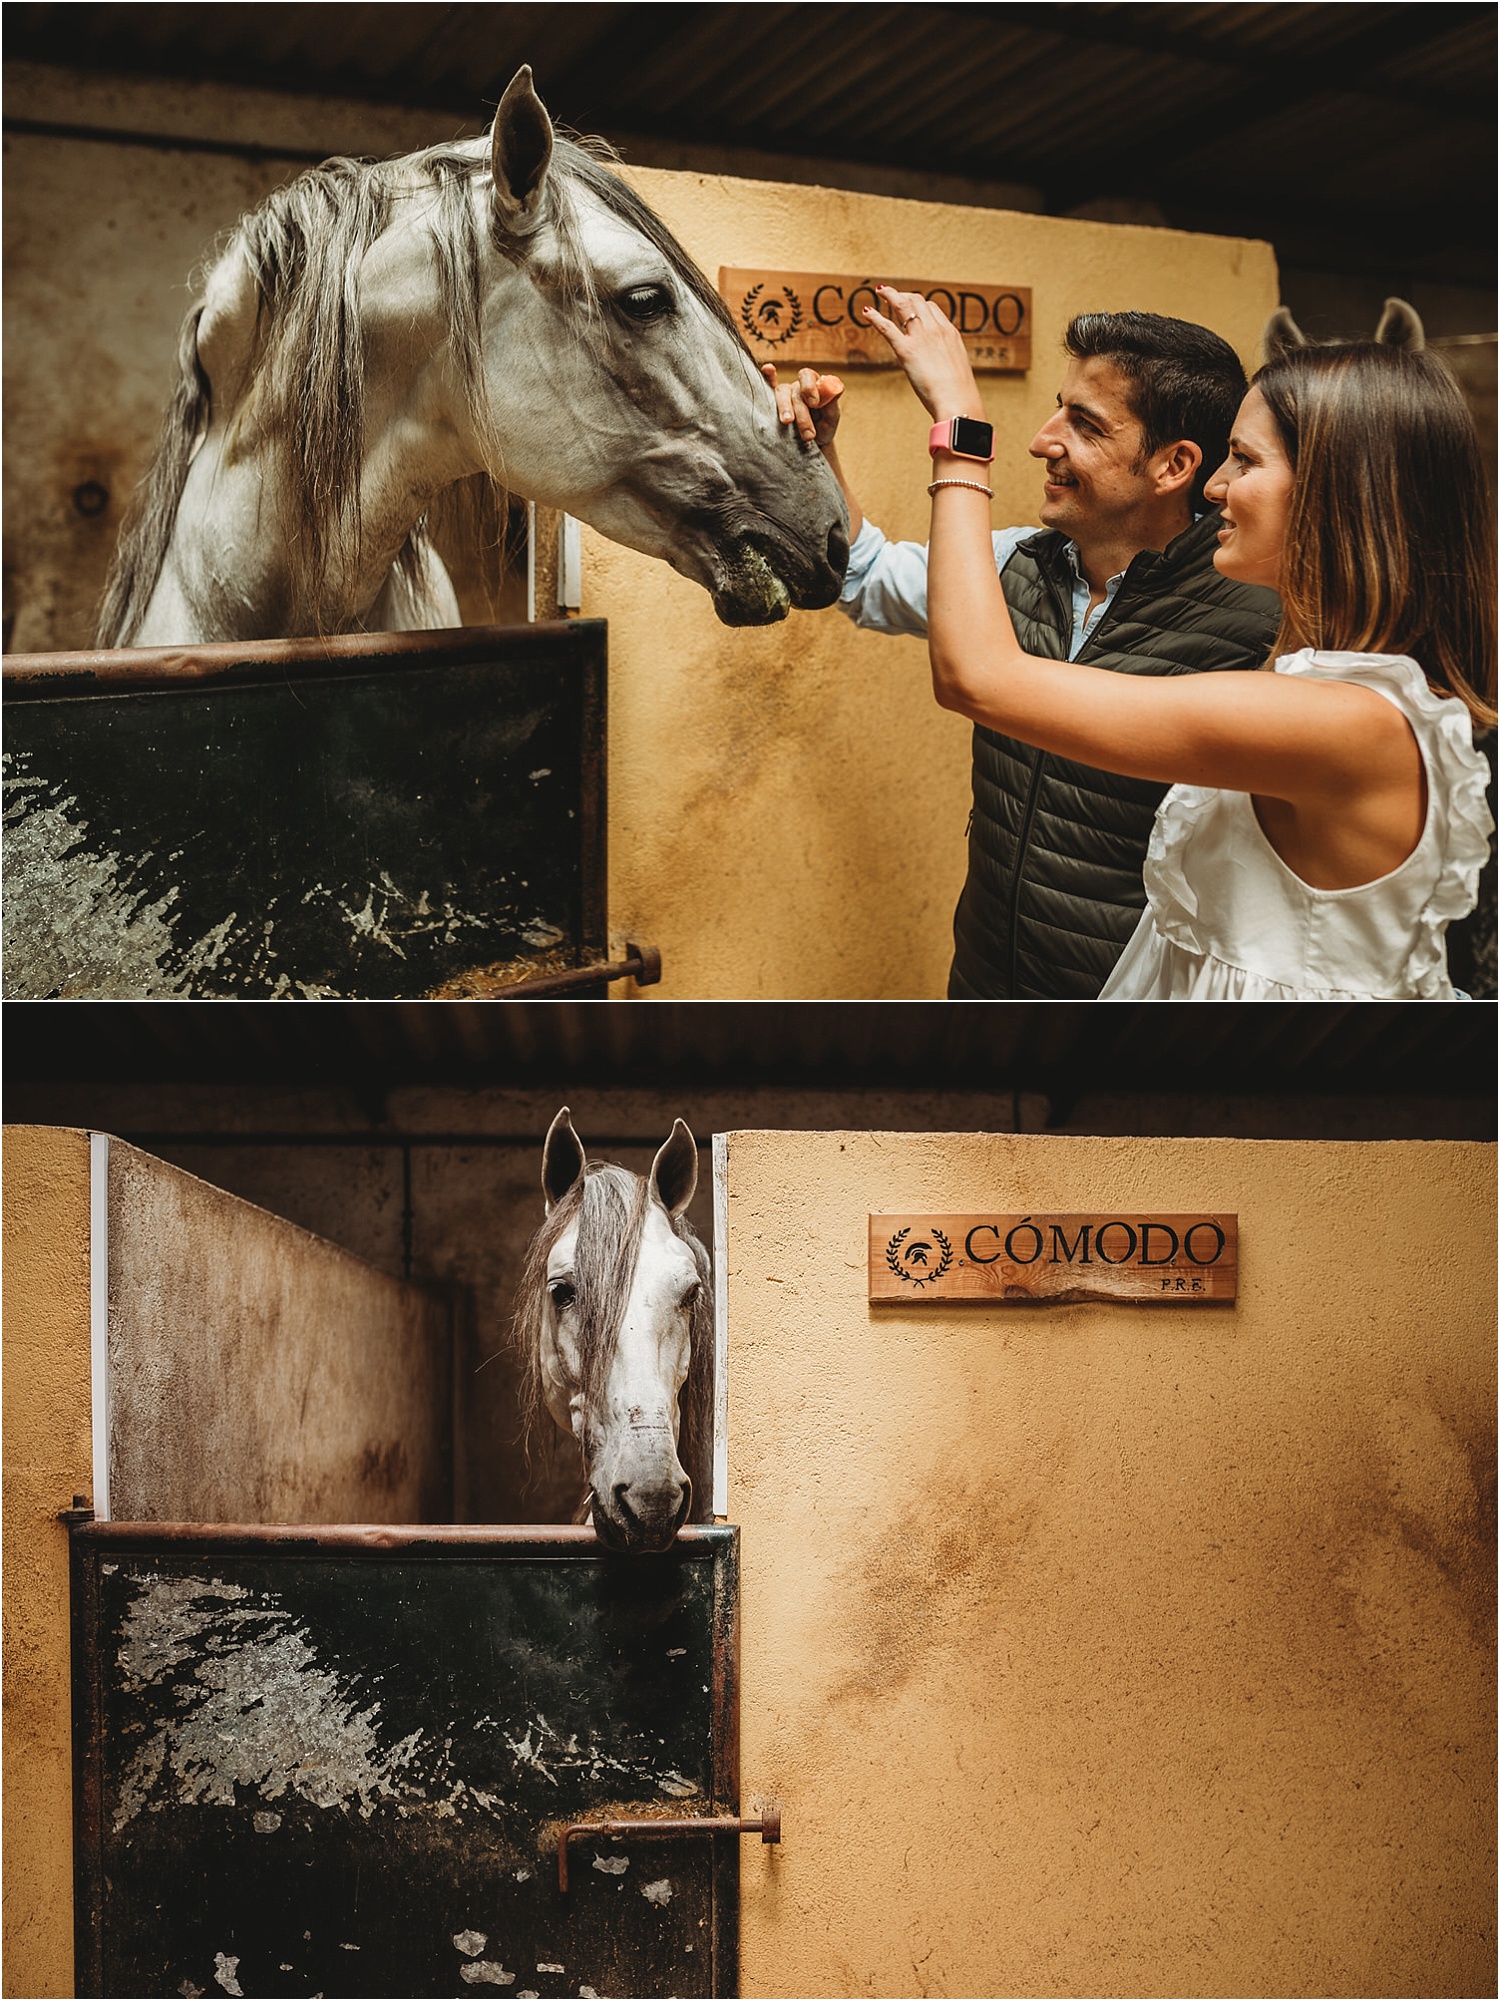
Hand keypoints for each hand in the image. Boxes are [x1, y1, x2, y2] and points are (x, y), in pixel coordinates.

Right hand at [763, 364, 844, 449]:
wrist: (812, 444)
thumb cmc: (822, 429)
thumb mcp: (831, 418)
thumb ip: (832, 404)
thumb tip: (835, 389)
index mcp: (813, 385)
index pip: (808, 376)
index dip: (809, 387)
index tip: (814, 403)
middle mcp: (797, 387)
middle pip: (795, 391)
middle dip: (801, 411)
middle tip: (807, 432)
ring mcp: (785, 394)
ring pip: (781, 394)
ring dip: (784, 408)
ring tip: (787, 422)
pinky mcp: (773, 403)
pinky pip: (768, 386)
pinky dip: (767, 377)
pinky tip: (768, 369)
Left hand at [860, 286, 983, 422]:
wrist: (958, 401)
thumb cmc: (959, 393)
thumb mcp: (956, 369)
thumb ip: (946, 360)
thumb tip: (942, 369)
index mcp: (950, 333)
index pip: (932, 308)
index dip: (918, 304)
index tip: (909, 305)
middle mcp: (936, 329)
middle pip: (917, 301)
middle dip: (903, 295)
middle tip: (891, 295)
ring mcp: (921, 337)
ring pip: (903, 306)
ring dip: (890, 296)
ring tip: (880, 292)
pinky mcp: (906, 350)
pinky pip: (887, 327)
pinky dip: (876, 318)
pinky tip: (867, 313)